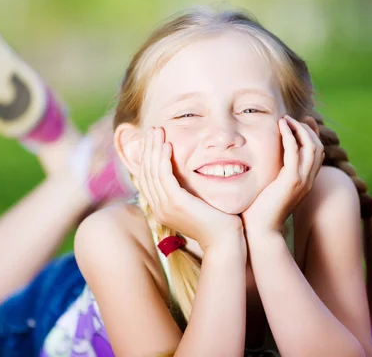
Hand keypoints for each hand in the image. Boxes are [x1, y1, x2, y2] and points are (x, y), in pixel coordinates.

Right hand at [139, 127, 243, 250]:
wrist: (225, 240)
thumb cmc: (216, 222)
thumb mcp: (196, 204)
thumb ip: (186, 191)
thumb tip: (185, 175)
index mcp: (161, 209)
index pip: (147, 178)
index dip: (148, 157)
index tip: (153, 139)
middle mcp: (158, 209)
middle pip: (146, 173)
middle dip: (149, 149)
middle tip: (153, 130)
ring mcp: (165, 207)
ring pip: (153, 172)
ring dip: (154, 149)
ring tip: (158, 132)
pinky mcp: (176, 203)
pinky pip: (165, 177)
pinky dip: (164, 159)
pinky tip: (168, 146)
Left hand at [241, 116, 323, 236]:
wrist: (260, 231)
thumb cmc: (259, 211)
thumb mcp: (269, 188)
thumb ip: (273, 174)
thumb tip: (264, 163)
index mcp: (305, 182)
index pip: (316, 153)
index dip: (310, 134)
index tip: (299, 122)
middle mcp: (308, 181)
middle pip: (317, 146)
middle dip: (306, 128)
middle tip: (292, 118)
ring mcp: (302, 181)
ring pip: (311, 146)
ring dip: (299, 128)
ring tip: (285, 119)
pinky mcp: (291, 181)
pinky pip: (295, 151)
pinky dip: (290, 135)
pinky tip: (280, 126)